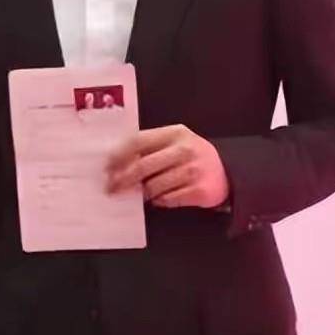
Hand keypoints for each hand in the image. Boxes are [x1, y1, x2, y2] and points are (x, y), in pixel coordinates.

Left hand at [106, 125, 229, 208]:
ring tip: (137, 194)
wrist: (228, 172)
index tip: (106, 166)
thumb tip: (118, 161)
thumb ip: (151, 146)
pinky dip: (159, 201)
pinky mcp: (199, 191)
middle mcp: (184, 150)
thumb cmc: (193, 156)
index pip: (139, 141)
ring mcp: (193, 170)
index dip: (119, 155)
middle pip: (143, 165)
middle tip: (111, 187)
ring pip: (154, 186)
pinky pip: (168, 199)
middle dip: (123, 179)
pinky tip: (157, 199)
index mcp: (175, 133)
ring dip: (142, 192)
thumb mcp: (175, 142)